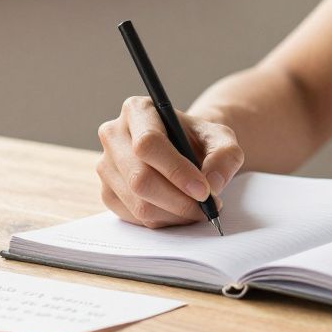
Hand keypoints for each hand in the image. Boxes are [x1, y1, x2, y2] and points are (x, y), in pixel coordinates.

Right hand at [95, 97, 244, 227]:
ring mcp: (106, 165)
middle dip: (178, 200)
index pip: (148, 143)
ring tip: (198, 209)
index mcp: (138, 110)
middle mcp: (114, 134)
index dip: (176, 171)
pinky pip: (134, 217)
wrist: (186, 150)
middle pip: (139, 178)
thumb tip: (212, 183)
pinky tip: (179, 211)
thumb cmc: (200, 140)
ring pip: (138, 203)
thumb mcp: (222, 139)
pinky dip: (163, 221)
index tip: (204, 190)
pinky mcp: (107, 192)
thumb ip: (225, 155)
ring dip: (174, 214)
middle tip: (207, 207)